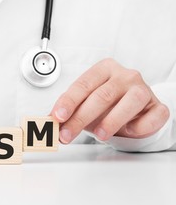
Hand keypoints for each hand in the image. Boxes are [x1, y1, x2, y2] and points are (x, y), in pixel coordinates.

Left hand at [51, 58, 169, 143]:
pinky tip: (128, 130)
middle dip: (80, 118)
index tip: (57, 116)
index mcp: (104, 69)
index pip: (83, 84)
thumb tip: (47, 121)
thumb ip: (66, 111)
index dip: (69, 101)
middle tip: (66, 135)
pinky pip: (152, 116)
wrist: (133, 112)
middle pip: (102, 96)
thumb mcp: (83, 105)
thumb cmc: (105, 106)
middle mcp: (125, 76)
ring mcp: (144, 89)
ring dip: (112, 120)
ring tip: (99, 135)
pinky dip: (139, 126)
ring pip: (131, 101)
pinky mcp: (158, 106)